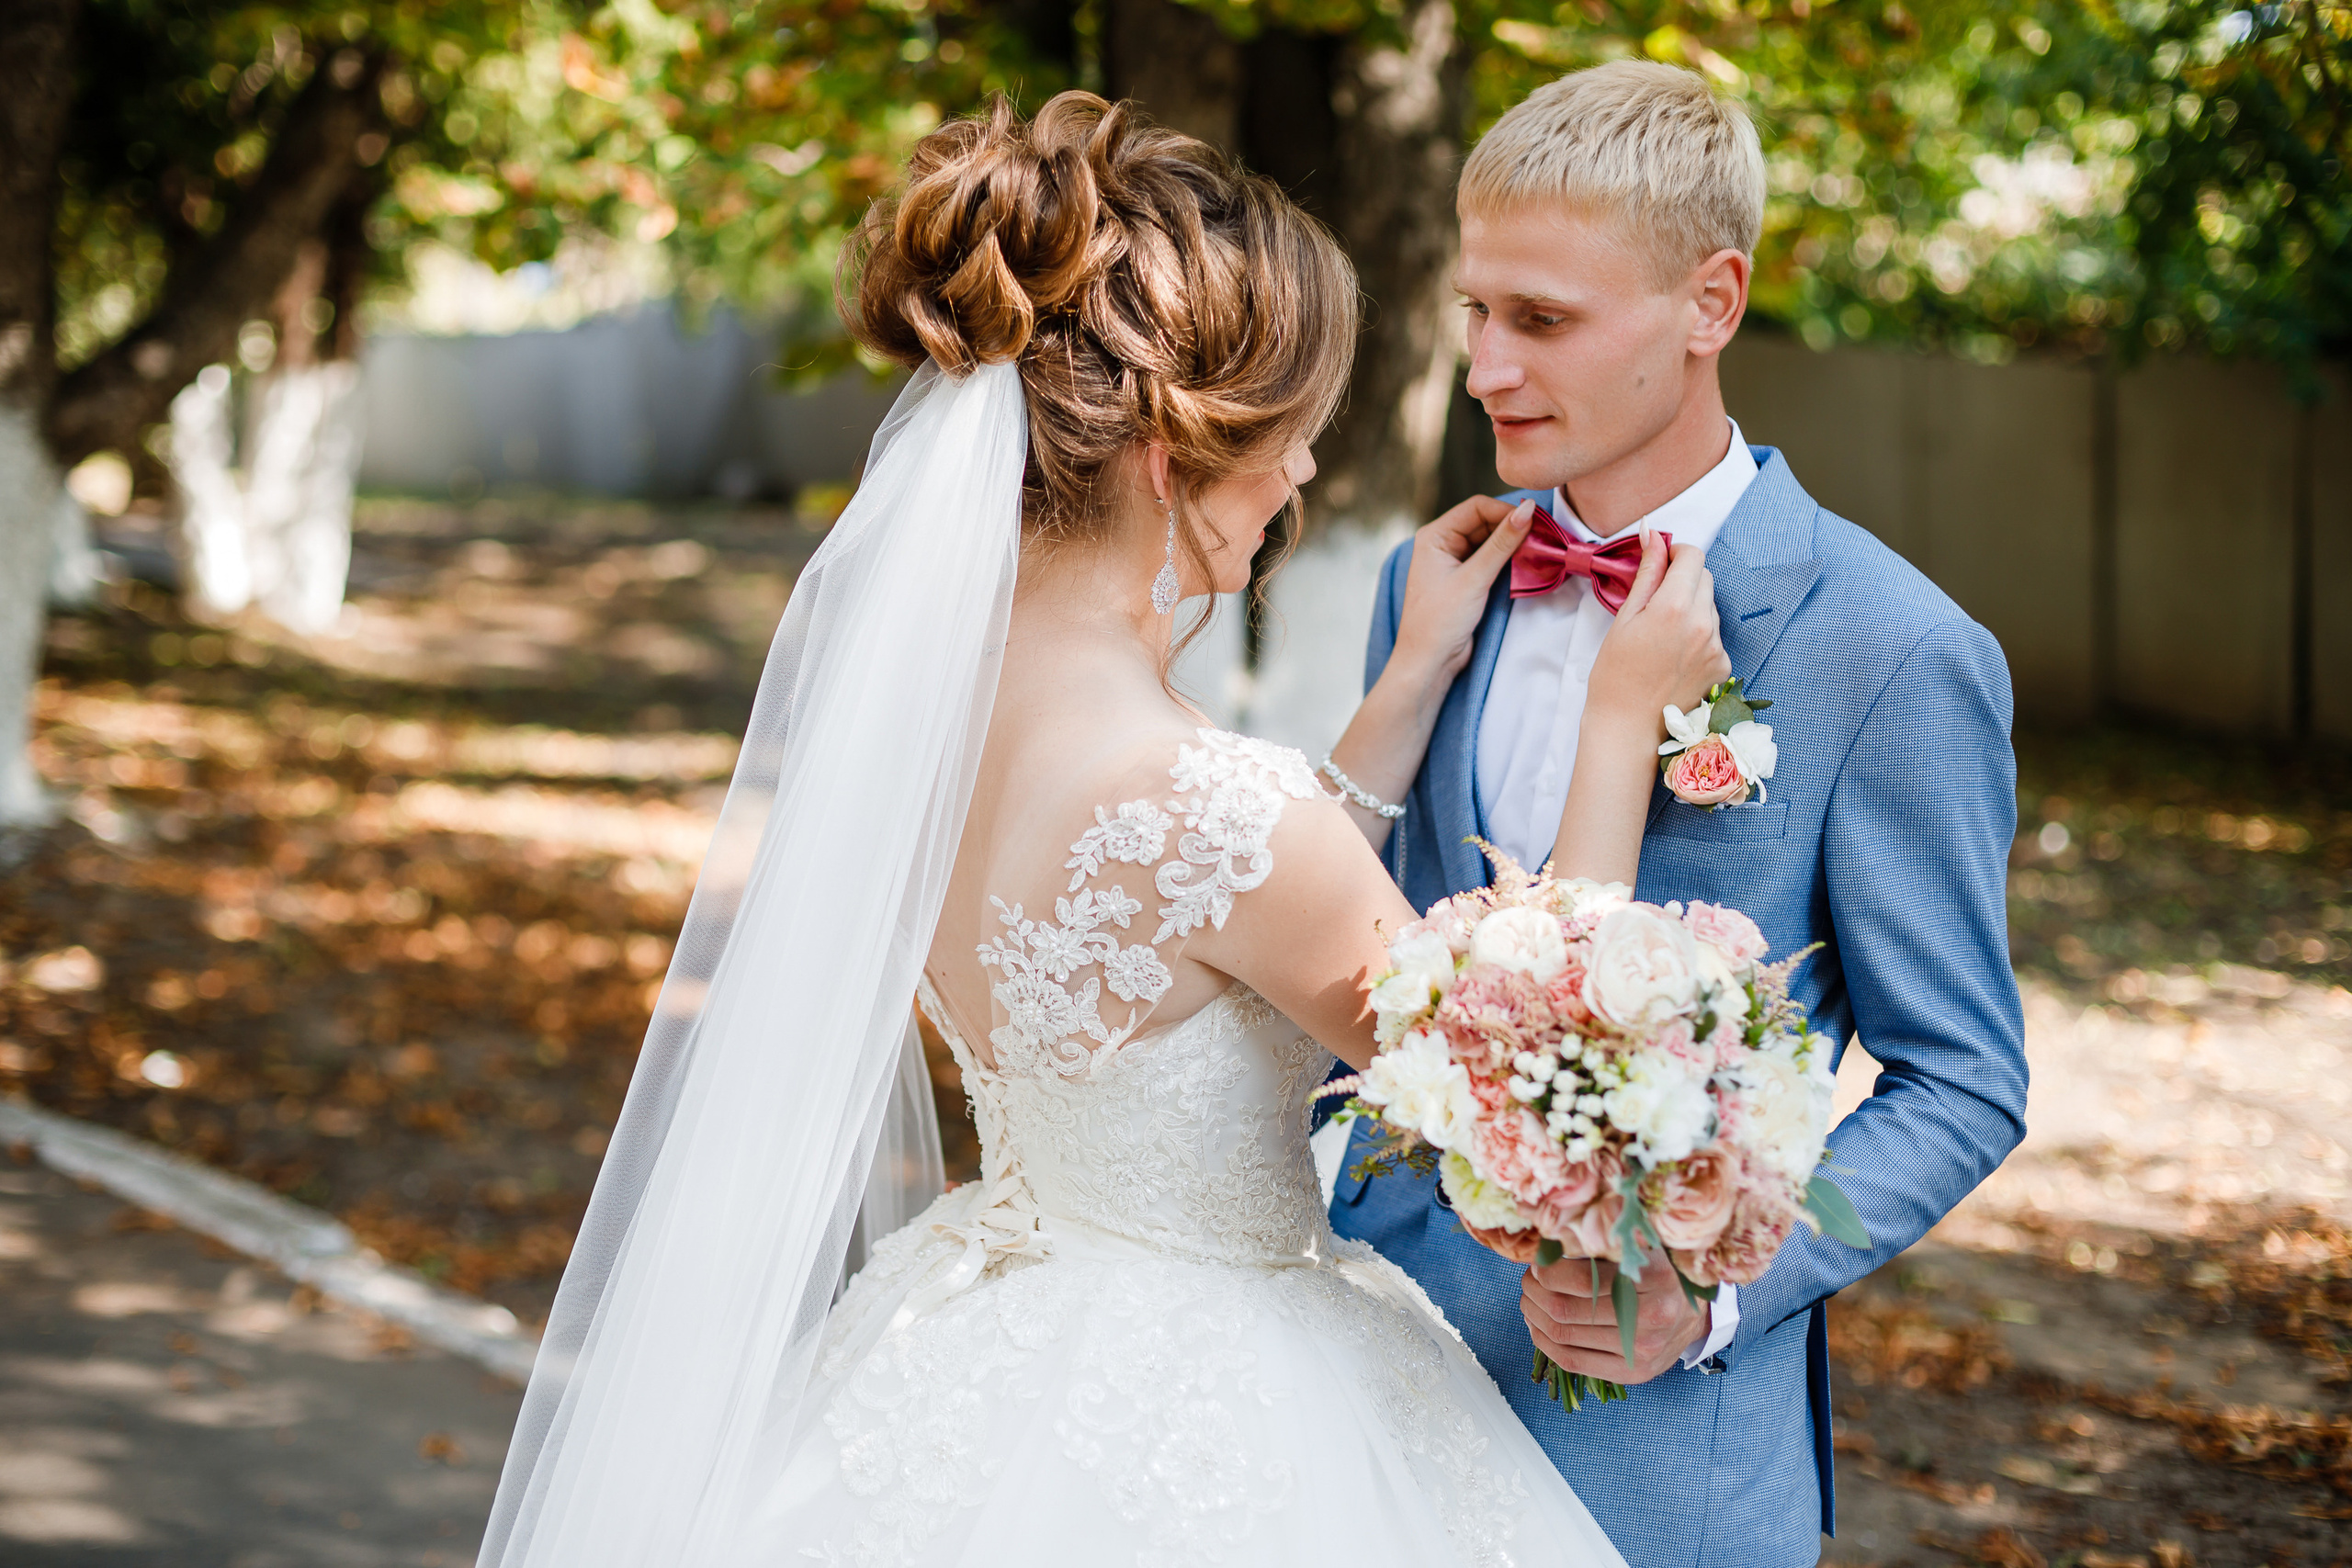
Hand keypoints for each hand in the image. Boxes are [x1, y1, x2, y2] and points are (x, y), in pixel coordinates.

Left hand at [1389, 496, 1536, 684]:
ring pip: (1489, 541)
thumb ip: (1502, 543)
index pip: (1476, 507)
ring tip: (1537, 550)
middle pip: (1484, 522)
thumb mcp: (1474, 579)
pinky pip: (1489, 559)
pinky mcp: (1465, 579)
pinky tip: (1524, 563)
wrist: (1428, 662)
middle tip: (1541, 537)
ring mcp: (1453, 562)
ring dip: (1511, 544)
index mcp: (1434, 536)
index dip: (1505, 511)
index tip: (1534, 522)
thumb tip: (1528, 511)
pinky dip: (1507, 559)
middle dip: (1511, 528)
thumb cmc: (1440, 621)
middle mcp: (1442, 544)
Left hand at [1522, 1254, 1708, 1385]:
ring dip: (1535, 1316)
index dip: (1548, 1271)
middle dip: (1535, 1292)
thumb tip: (1549, 1241)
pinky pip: (1573, 1362)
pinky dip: (1545, 1343)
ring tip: (1530, 1299)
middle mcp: (1651, 1319)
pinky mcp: (1633, 1374)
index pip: (1582, 1281)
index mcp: (1654, 1280)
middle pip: (1567, 1310)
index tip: (1537, 1262)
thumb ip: (1603, 1241)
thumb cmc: (1660, 1274)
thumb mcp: (1640, 1247)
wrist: (1693, 1315)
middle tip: (1528, 1280)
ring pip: (1564, 1336)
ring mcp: (1642, 1352)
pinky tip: (1538, 1326)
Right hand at [1584, 531, 1728, 738]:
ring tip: (1662, 637)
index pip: (1692, 556)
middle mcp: (1703, 624)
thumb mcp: (1624, 619)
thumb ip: (1646, 573)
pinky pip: (1714, 635)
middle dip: (1683, 580)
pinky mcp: (1724, 666)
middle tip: (1655, 603)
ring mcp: (1717, 647)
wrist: (1628, 730)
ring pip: (1710, 607)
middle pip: (1705, 578)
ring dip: (1691, 608)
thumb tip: (1653, 534)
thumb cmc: (1615, 676)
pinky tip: (1674, 656)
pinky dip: (1698, 636)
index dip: (1675, 553)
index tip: (1660, 562)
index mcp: (1675, 607)